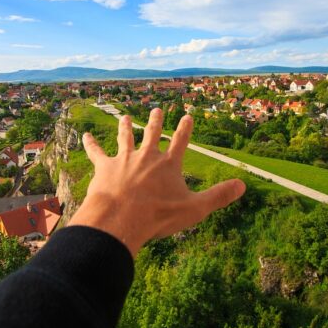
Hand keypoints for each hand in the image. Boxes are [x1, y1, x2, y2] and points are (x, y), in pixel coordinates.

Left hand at [69, 108, 245, 256]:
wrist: (121, 218)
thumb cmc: (158, 215)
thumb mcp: (195, 208)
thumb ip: (218, 196)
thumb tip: (243, 185)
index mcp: (168, 164)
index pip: (181, 141)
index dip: (185, 128)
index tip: (187, 115)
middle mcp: (147, 156)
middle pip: (152, 134)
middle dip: (156, 121)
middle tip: (157, 109)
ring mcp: (125, 159)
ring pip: (126, 138)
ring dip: (126, 127)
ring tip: (125, 117)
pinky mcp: (105, 167)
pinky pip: (97, 152)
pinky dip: (91, 144)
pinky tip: (85, 136)